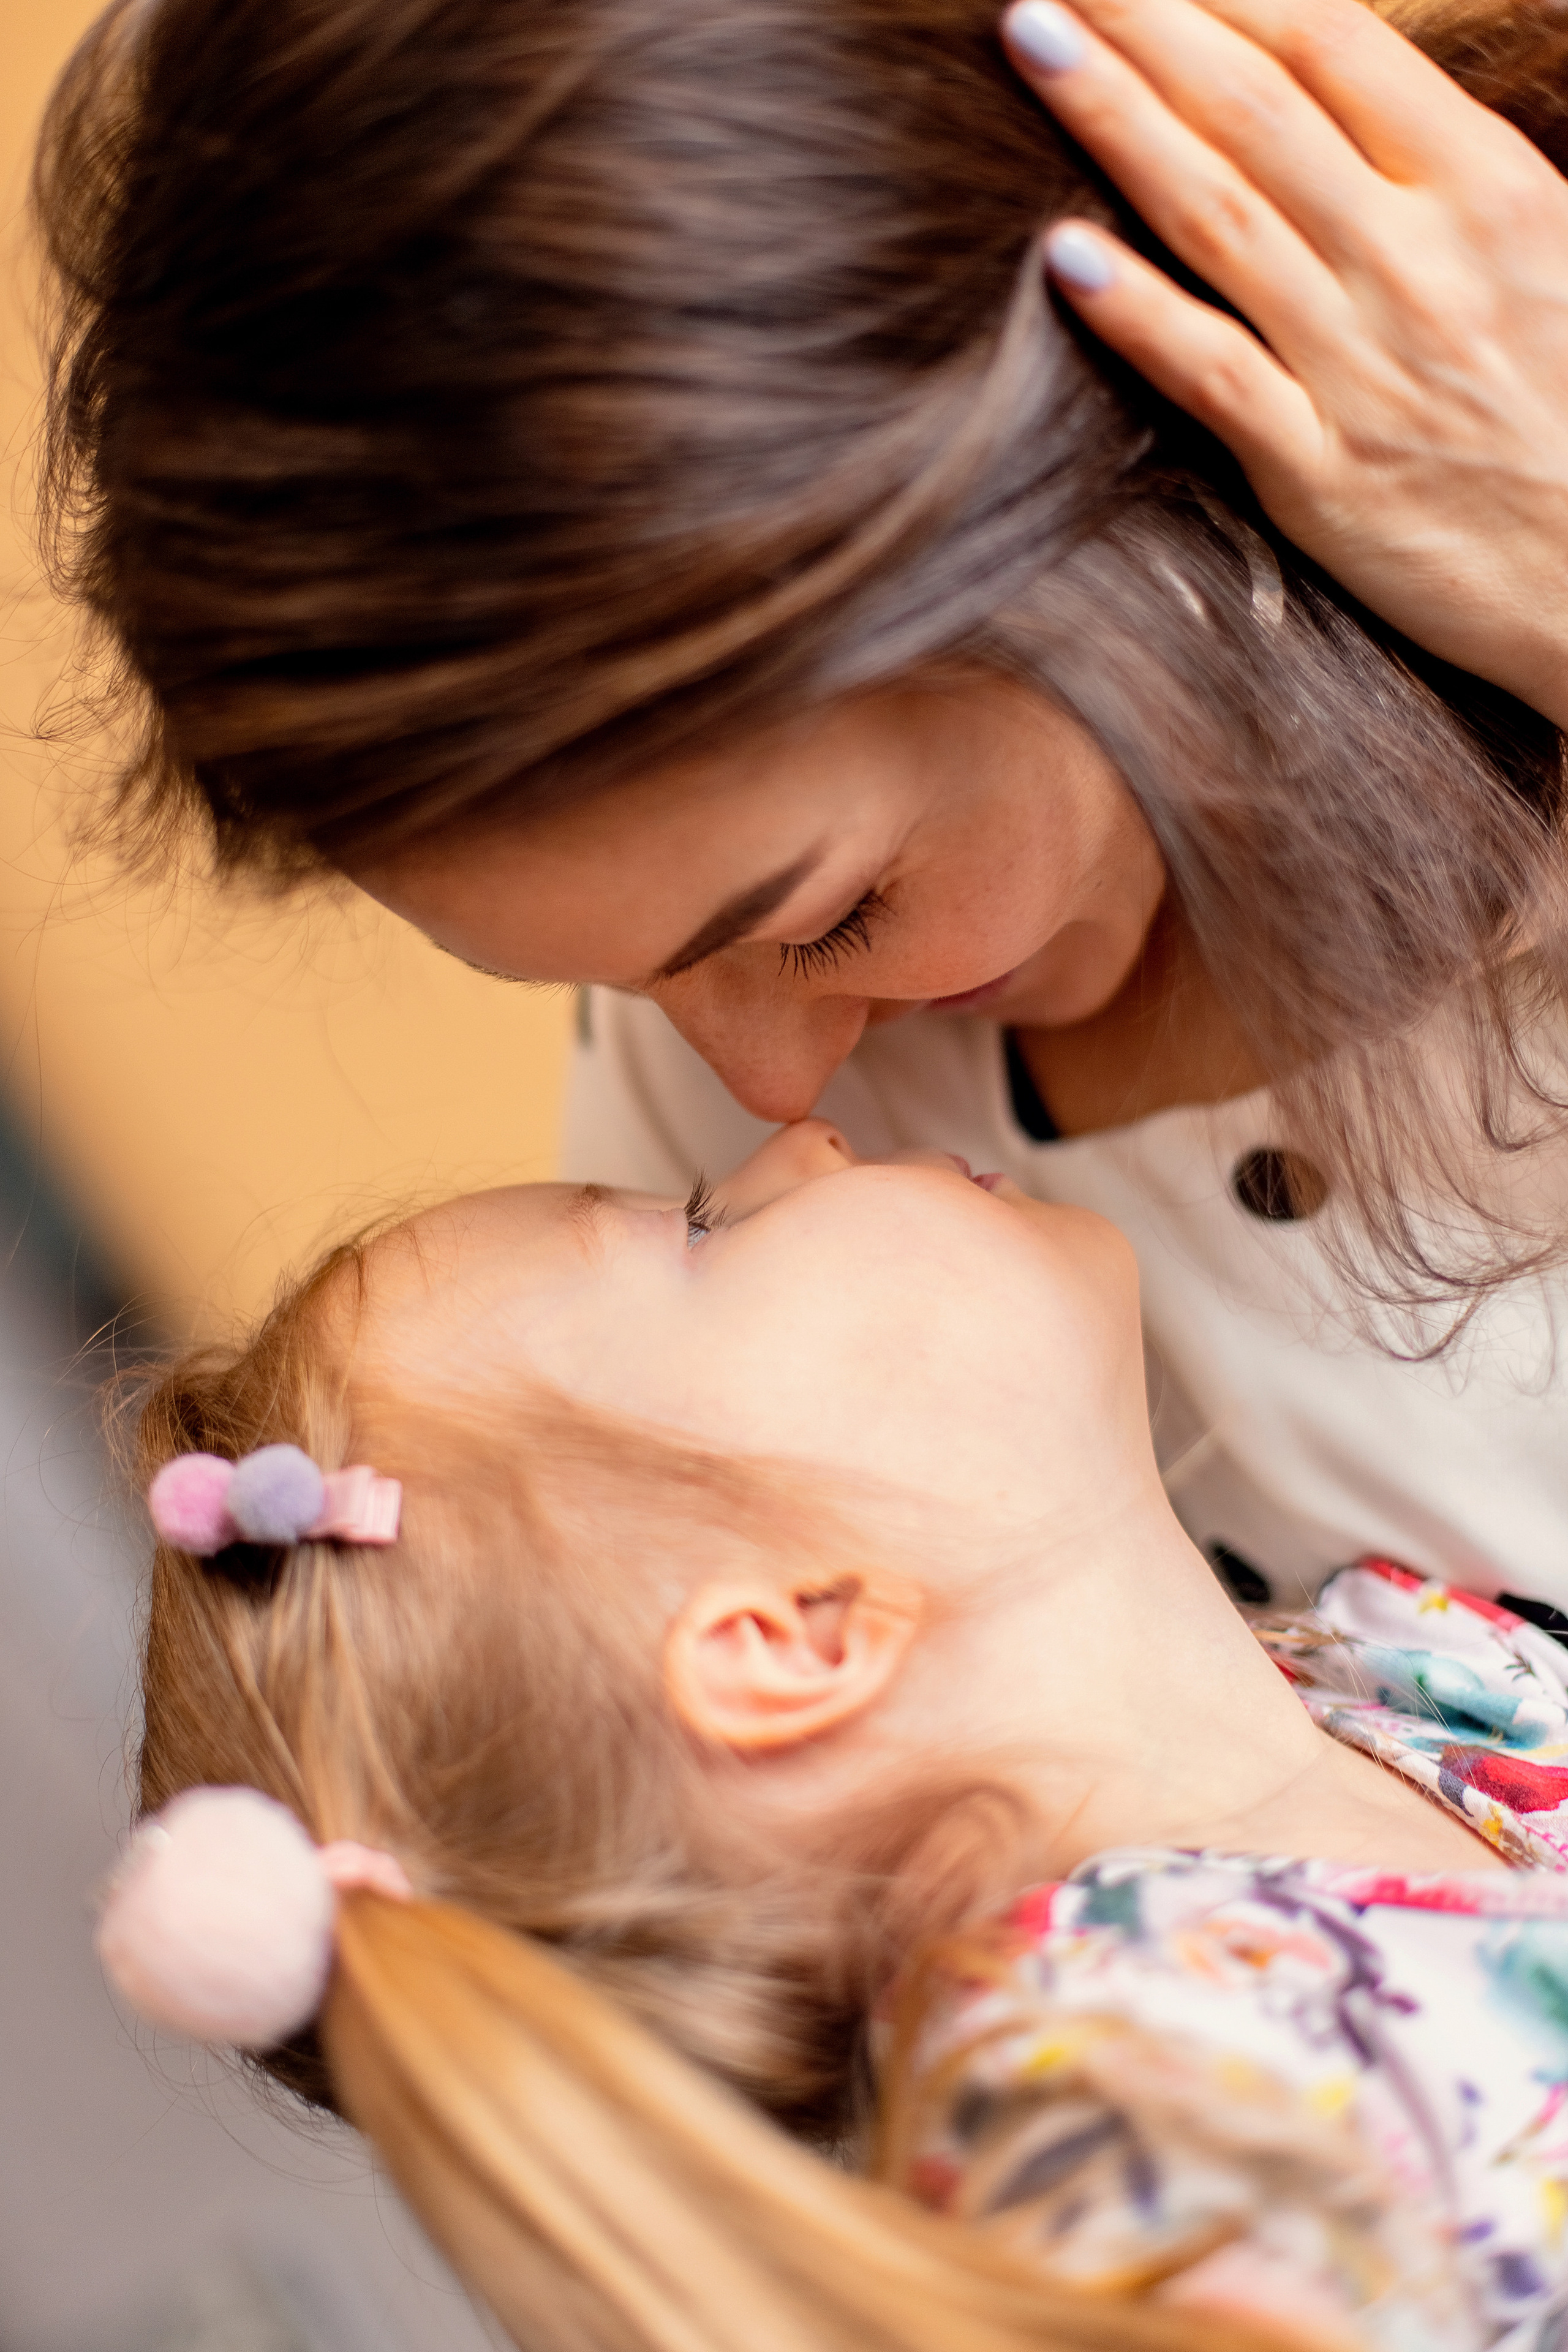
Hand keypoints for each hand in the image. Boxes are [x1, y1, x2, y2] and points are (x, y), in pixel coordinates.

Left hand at [1002, 0, 1567, 731]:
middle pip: (1255, 110)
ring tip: (1034, 41)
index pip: (1338, 47)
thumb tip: (1374, 93)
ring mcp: (1361, 369)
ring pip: (1217, 217)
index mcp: (1491, 193)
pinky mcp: (1321, 474)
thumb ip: (1462, 172)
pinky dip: (1135, 311)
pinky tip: (1060, 252)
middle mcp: (1416, 264)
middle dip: (1150, 22)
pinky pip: (1213, 374)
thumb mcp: (1561, 250)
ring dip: (1115, 123)